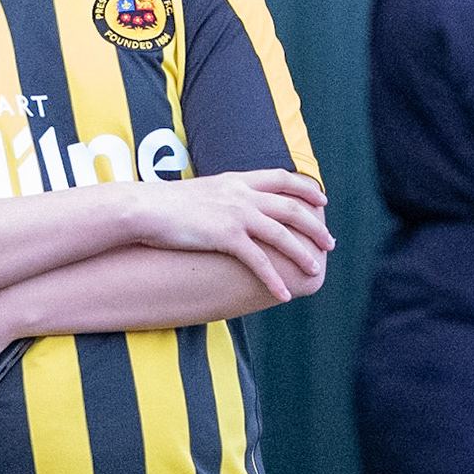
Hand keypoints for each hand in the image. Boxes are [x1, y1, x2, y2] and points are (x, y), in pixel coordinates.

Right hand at [129, 171, 332, 301]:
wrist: (144, 208)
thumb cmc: (162, 204)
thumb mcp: (199, 192)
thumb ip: (219, 196)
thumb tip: (224, 206)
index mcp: (236, 181)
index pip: (281, 178)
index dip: (305, 188)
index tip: (322, 198)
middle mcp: (241, 195)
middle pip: (291, 207)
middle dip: (315, 226)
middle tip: (329, 243)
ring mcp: (236, 215)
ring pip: (283, 234)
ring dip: (303, 254)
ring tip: (315, 270)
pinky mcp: (226, 237)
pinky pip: (259, 261)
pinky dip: (274, 279)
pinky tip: (284, 295)